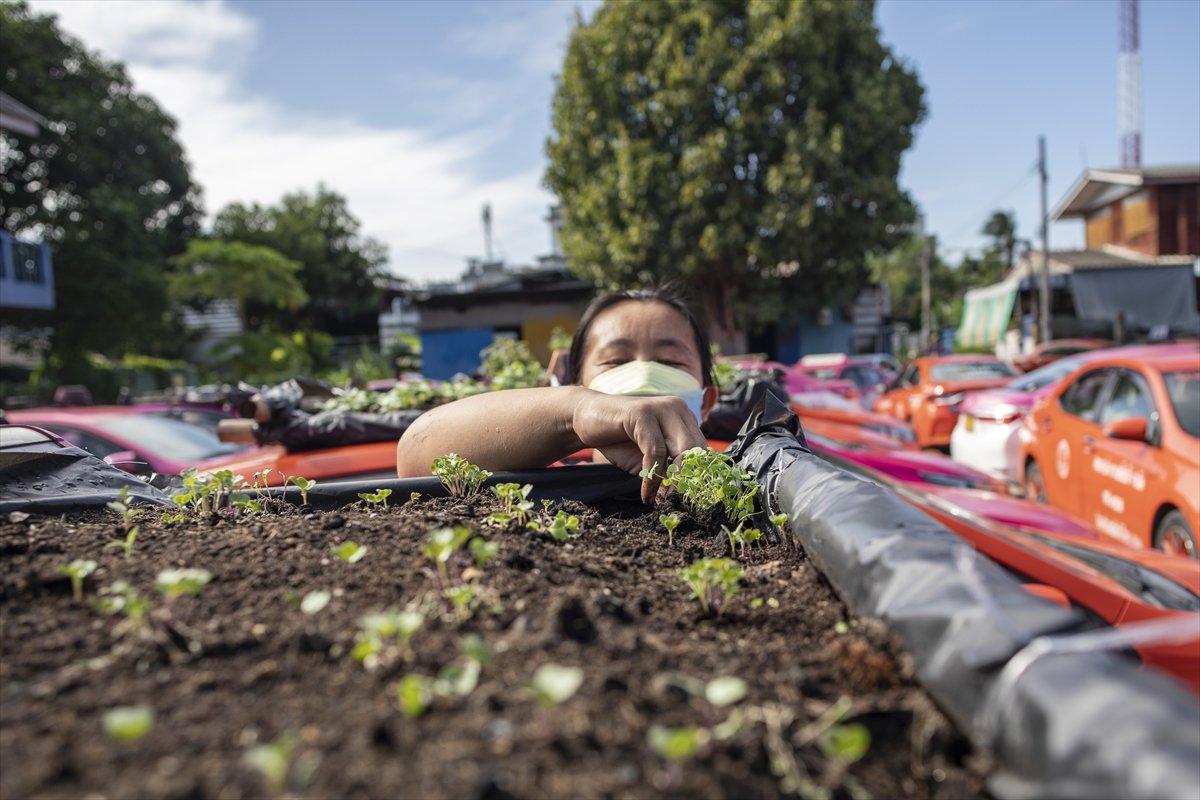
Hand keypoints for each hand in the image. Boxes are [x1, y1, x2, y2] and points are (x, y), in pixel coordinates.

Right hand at [571, 390, 706, 503]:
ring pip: (681, 452)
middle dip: (688, 483)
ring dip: (670, 484)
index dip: (697, 479)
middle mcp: (677, 409)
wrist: (585, 419)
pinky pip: (655, 452)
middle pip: (697, 451)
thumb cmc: (619, 440)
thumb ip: (669, 468)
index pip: (703, 451)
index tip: (688, 503)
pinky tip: (645, 493)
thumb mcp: (649, 457)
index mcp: (684, 418)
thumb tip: (688, 495)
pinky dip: (651, 477)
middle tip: (675, 505)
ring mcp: (661, 408)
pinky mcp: (643, 413)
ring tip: (658, 502)